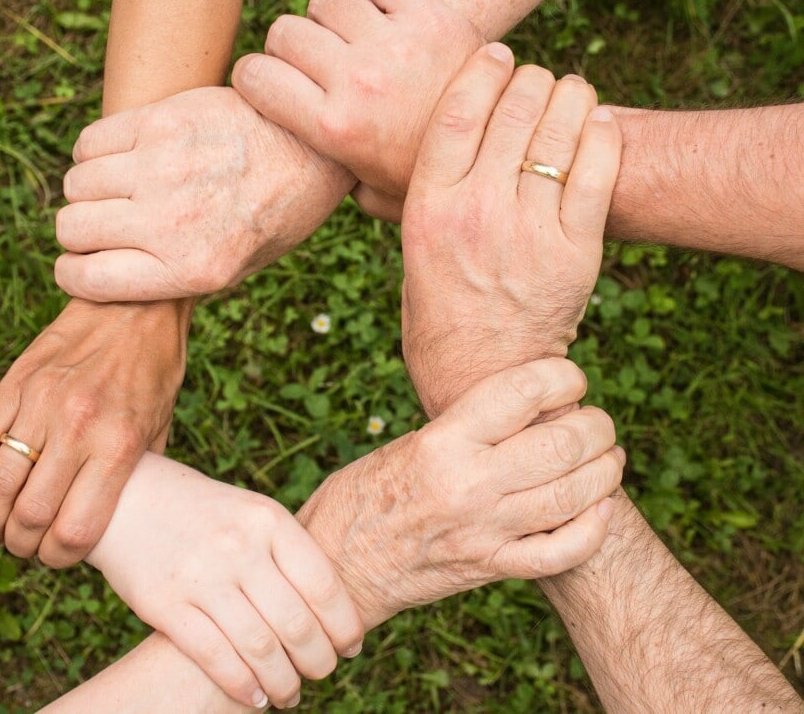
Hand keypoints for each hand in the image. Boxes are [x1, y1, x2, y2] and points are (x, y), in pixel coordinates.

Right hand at [0, 299, 189, 566]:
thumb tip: (116, 523)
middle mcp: (77, 427)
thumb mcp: (160, 428)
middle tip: (24, 547)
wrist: (136, 305)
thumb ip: (135, 475)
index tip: (58, 558)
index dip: (59, 558)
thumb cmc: (154, 372)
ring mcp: (40, 403)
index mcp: (118, 445)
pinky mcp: (14, 384)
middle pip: (29, 515)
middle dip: (21, 546)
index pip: (75, 529)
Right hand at [54, 86, 353, 301]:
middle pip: (72, 228)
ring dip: (88, 190)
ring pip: (76, 184)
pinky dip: (93, 153)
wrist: (313, 148)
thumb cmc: (274, 214)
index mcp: (192, 270)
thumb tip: (108, 276)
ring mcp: (163, 168)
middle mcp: (172, 222)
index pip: (87, 279)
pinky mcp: (161, 121)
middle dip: (79, 232)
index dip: (74, 274)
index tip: (80, 265)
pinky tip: (123, 157)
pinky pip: (90, 142)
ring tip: (119, 189)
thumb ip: (173, 277)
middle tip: (104, 224)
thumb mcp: (237, 268)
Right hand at [86, 453, 363, 709]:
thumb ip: (287, 552)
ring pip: (260, 648)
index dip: (344, 625)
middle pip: (297, 624)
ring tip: (290, 693)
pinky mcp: (164, 604)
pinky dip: (242, 686)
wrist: (127, 497)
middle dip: (318, 661)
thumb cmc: (203, 511)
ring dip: (284, 682)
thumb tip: (333, 609)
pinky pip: (215, 657)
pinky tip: (255, 697)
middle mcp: (239, 546)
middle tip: (322, 673)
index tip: (351, 647)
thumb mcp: (251, 512)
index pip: (324, 585)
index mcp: (268, 519)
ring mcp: (201, 575)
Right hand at [232, 0, 480, 222]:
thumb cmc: (427, 177)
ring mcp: (395, 44)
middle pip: (286, 33)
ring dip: (329, 17)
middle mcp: (358, 82)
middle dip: (289, 48)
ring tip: (348, 39)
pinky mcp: (430, 14)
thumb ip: (331, 181)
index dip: (253, 77)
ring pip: (326, 1)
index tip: (267, 83)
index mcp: (334, 129)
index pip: (255, 77)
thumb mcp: (372, 197)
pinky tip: (371, 1)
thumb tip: (301, 173)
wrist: (501, 151)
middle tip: (312, 65)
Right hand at [297, 358, 621, 628]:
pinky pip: (561, 552)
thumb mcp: (407, 445)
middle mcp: (467, 484)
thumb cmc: (362, 495)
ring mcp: (483, 531)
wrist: (336, 567)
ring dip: (605, 471)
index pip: (523, 392)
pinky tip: (600, 509)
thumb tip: (528, 409)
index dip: (563, 376)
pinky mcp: (490, 568)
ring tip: (608, 457)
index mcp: (441, 442)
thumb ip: (465, 429)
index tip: (570, 378)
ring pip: (574, 495)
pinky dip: (593, 529)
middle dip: (596, 426)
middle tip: (597, 422)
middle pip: (562, 443)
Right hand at [400, 44, 621, 416]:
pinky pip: (598, 171)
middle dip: (530, 80)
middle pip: (513, 109)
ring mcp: (529, 231)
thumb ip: (416, 200)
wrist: (483, 379)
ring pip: (559, 130)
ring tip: (570, 96)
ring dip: (570, 97)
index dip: (482, 70)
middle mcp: (476, 212)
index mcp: (428, 209)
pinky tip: (597, 124)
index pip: (456, 111)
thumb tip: (415, 149)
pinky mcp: (575, 252)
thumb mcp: (411, 253)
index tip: (497, 53)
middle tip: (537, 81)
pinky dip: (602, 135)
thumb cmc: (440, 315)